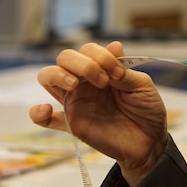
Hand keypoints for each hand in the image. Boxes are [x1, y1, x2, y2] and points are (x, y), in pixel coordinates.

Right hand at [30, 41, 167, 186]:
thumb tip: (113, 46)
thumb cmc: (147, 110)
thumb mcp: (142, 85)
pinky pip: (45, 119)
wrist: (149, 141)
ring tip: (74, 84)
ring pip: (49, 78)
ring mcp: (76, 101)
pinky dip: (37, 113)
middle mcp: (86, 82)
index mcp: (103, 69)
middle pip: (65, 58)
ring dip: (57, 75)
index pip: (88, 50)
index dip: (100, 56)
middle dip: (81, 63)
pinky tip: (44, 110)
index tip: (118, 73)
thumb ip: (124, 70)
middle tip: (102, 81)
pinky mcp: (72, 124)